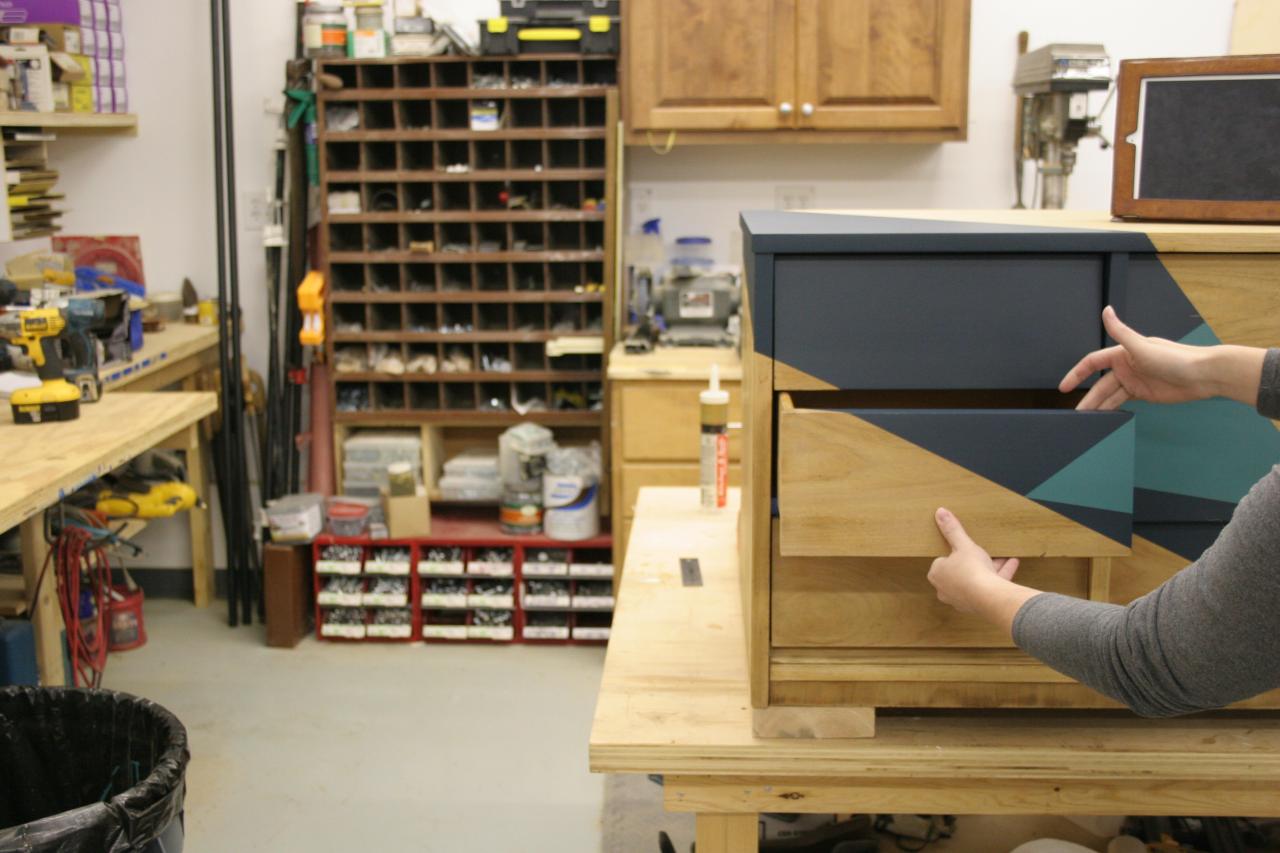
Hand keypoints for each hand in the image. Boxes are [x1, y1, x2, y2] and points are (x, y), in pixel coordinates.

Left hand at [928, 508, 1019, 613]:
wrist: (989, 597)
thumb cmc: (970, 570)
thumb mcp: (963, 544)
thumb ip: (952, 530)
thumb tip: (940, 512)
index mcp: (937, 574)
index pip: (942, 561)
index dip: (954, 553)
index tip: (963, 547)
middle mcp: (946, 590)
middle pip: (962, 571)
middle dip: (975, 561)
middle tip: (982, 552)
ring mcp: (963, 599)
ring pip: (977, 580)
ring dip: (991, 567)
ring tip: (1002, 556)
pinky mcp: (980, 605)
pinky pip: (990, 587)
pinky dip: (1001, 575)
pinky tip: (1013, 563)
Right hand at [1059, 306, 1211, 409]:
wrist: (1203, 376)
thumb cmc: (1177, 358)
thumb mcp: (1142, 346)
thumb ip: (1121, 331)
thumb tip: (1106, 310)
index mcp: (1123, 352)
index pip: (1093, 362)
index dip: (1077, 374)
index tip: (1065, 387)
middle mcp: (1127, 366)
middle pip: (1100, 384)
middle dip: (1088, 397)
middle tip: (1076, 413)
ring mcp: (1135, 380)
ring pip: (1110, 395)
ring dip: (1099, 406)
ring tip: (1088, 419)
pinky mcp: (1144, 393)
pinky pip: (1122, 401)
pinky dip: (1113, 409)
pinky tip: (1106, 416)